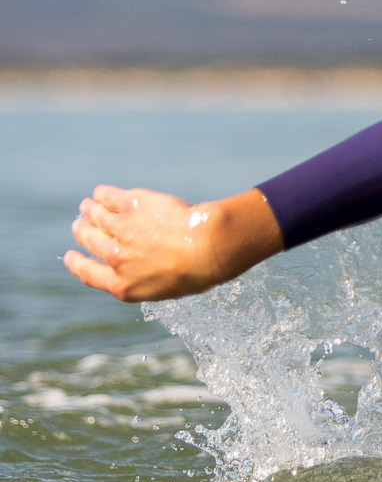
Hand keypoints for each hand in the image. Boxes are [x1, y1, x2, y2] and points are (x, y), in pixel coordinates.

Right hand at [64, 186, 283, 302]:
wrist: (210, 247)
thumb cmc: (201, 270)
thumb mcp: (169, 287)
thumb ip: (146, 278)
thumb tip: (144, 266)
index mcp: (124, 285)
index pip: (89, 274)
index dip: (76, 264)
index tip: (71, 256)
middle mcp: (116, 258)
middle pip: (90, 241)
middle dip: (83, 232)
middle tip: (81, 224)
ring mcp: (121, 230)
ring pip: (95, 216)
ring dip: (89, 211)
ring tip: (88, 206)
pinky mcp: (131, 205)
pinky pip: (107, 196)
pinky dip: (102, 195)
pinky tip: (102, 194)